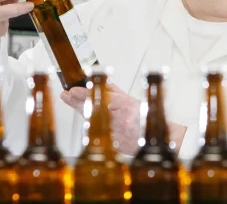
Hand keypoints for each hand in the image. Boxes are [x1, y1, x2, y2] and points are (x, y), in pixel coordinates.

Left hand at [60, 83, 186, 155]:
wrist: (160, 140)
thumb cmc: (149, 119)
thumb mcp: (134, 101)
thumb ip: (116, 92)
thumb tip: (102, 82)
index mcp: (127, 108)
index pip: (102, 99)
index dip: (86, 94)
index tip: (74, 90)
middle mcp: (121, 121)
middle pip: (94, 110)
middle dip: (78, 101)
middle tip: (66, 94)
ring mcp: (117, 134)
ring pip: (93, 121)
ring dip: (81, 110)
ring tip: (70, 100)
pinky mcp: (114, 145)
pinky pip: (99, 133)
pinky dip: (90, 124)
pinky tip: (82, 117)